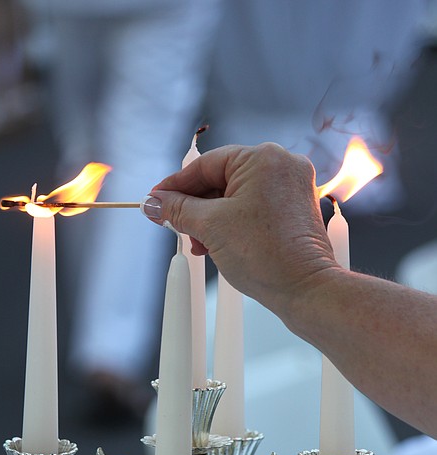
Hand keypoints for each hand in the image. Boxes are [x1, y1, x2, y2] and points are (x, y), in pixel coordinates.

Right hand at [143, 143, 337, 321]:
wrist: (304, 289)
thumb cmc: (267, 256)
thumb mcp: (209, 227)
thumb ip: (177, 209)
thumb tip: (155, 203)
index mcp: (263, 158)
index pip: (205, 165)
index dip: (175, 185)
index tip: (155, 200)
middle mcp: (282, 165)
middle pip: (221, 180)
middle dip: (195, 208)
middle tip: (175, 227)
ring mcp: (291, 187)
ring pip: (236, 196)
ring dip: (212, 220)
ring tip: (200, 244)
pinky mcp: (294, 209)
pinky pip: (253, 208)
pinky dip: (232, 224)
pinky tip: (217, 244)